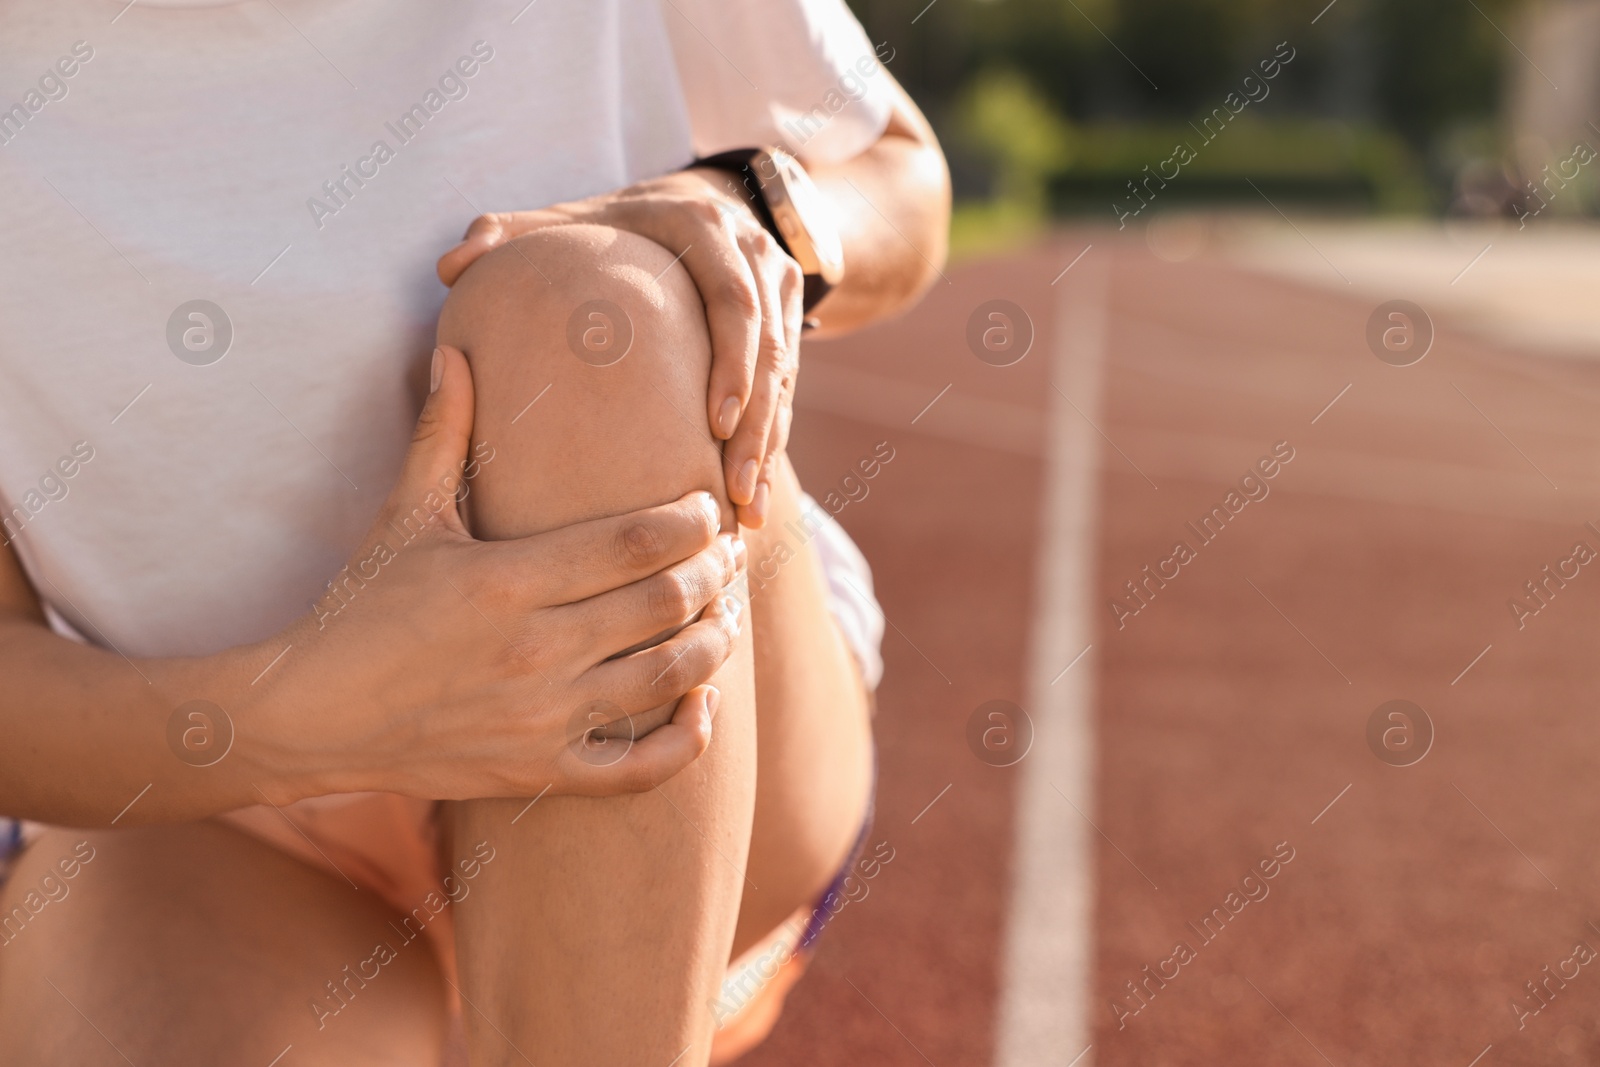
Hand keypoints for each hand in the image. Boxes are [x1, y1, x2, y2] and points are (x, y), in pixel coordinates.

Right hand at [247, 346, 745, 801]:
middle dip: (715, 574)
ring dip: (714, 643)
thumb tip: (455, 351)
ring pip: (668, 680)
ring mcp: (540, 718)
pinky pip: (640, 769)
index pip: (635, 543)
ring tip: (725, 614)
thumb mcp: (404, 515)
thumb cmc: (361, 607)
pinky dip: (687, 740)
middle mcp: (534, 650)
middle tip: (729, 554)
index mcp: (506, 580)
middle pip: (665, 604)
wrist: (310, 715)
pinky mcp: (539, 772)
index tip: (708, 509)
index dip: (691, 523)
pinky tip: (704, 704)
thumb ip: (443, 432)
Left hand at [436, 170, 803, 527]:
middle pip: (772, 349)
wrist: (694, 201)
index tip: (715, 425)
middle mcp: (753, 253)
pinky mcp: (792, 318)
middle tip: (734, 491)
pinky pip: (788, 389)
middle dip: (758, 425)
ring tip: (747, 516)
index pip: (734, 299)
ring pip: (785, 378)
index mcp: (702, 227)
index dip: (733, 363)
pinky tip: (750, 500)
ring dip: (768, 447)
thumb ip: (509, 234)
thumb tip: (451, 266)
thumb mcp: (565, 219)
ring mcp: (781, 286)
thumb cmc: (611, 222)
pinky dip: (771, 442)